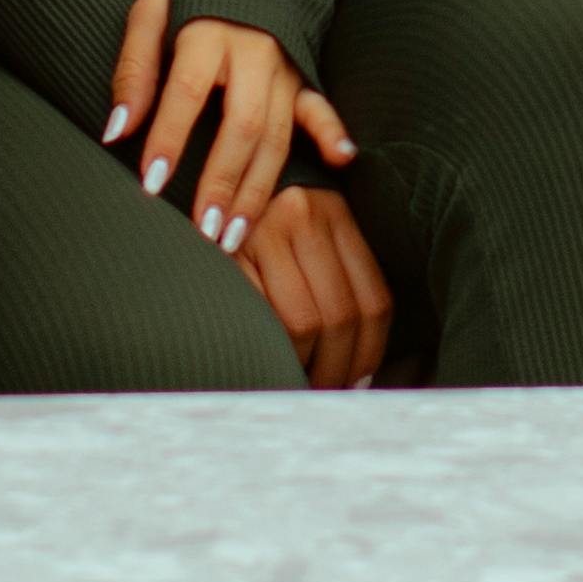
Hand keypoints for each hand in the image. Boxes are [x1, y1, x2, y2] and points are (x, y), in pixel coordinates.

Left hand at [103, 0, 358, 245]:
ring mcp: (284, 69)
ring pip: (277, 136)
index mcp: (208, 33)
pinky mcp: (304, 78)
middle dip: (222, 181)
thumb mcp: (152, 14)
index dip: (169, 138)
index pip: (187, 91)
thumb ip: (133, 69)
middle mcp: (253, 54)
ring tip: (234, 235)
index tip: (151, 183)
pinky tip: (339, 161)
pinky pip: (321, 110)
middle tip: (203, 229)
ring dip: (257, 188)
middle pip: (242, 124)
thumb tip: (117, 129)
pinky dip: (333, 134)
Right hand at [231, 183, 395, 387]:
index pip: (372, 299)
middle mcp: (304, 215)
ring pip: (304, 321)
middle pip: (340, 315)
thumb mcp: (311, 235)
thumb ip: (338, 279)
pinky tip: (270, 359)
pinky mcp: (226, 251)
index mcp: (336, 214)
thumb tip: (361, 366)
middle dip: (336, 366)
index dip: (369, 352)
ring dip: (304, 363)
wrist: (210, 192)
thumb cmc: (266, 226)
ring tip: (300, 379)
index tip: (359, 381)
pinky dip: (269, 347)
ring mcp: (262, 230)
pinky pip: (260, 316)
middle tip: (327, 389)